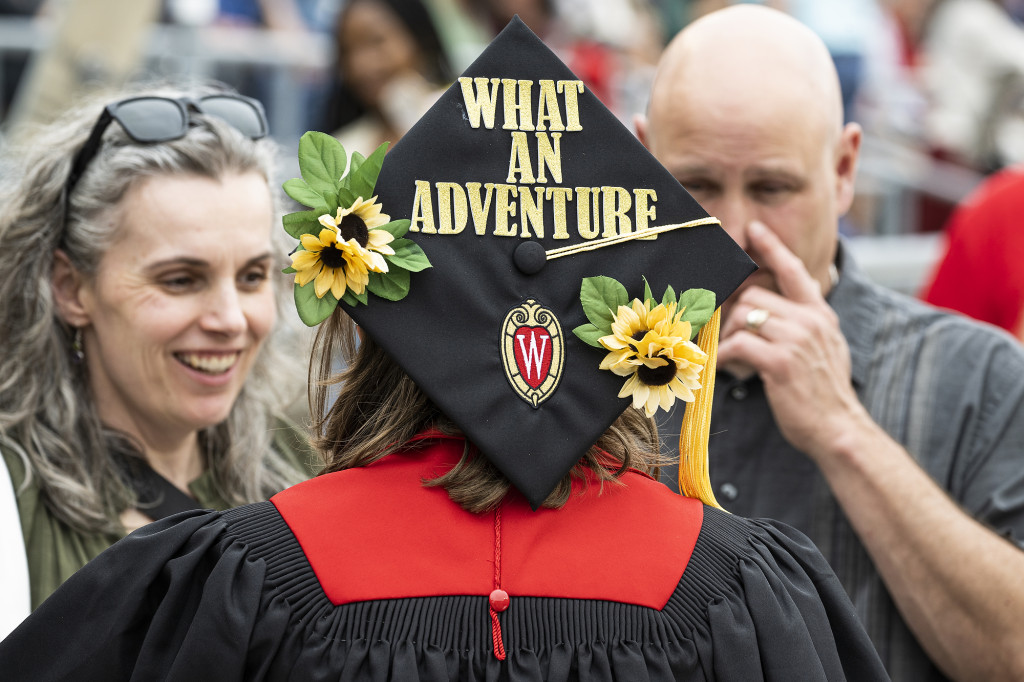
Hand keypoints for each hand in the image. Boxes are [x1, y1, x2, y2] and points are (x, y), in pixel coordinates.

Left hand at [717, 221, 869, 462]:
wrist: (838, 428)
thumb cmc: (823, 394)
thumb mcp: (825, 349)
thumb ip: (804, 326)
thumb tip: (769, 314)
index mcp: (821, 315)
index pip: (795, 271)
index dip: (773, 248)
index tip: (755, 230)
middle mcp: (811, 320)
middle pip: (754, 296)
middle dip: (734, 317)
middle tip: (730, 340)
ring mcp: (797, 339)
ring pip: (743, 316)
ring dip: (729, 337)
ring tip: (733, 357)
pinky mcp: (780, 361)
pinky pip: (737, 344)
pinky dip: (725, 356)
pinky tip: (726, 368)